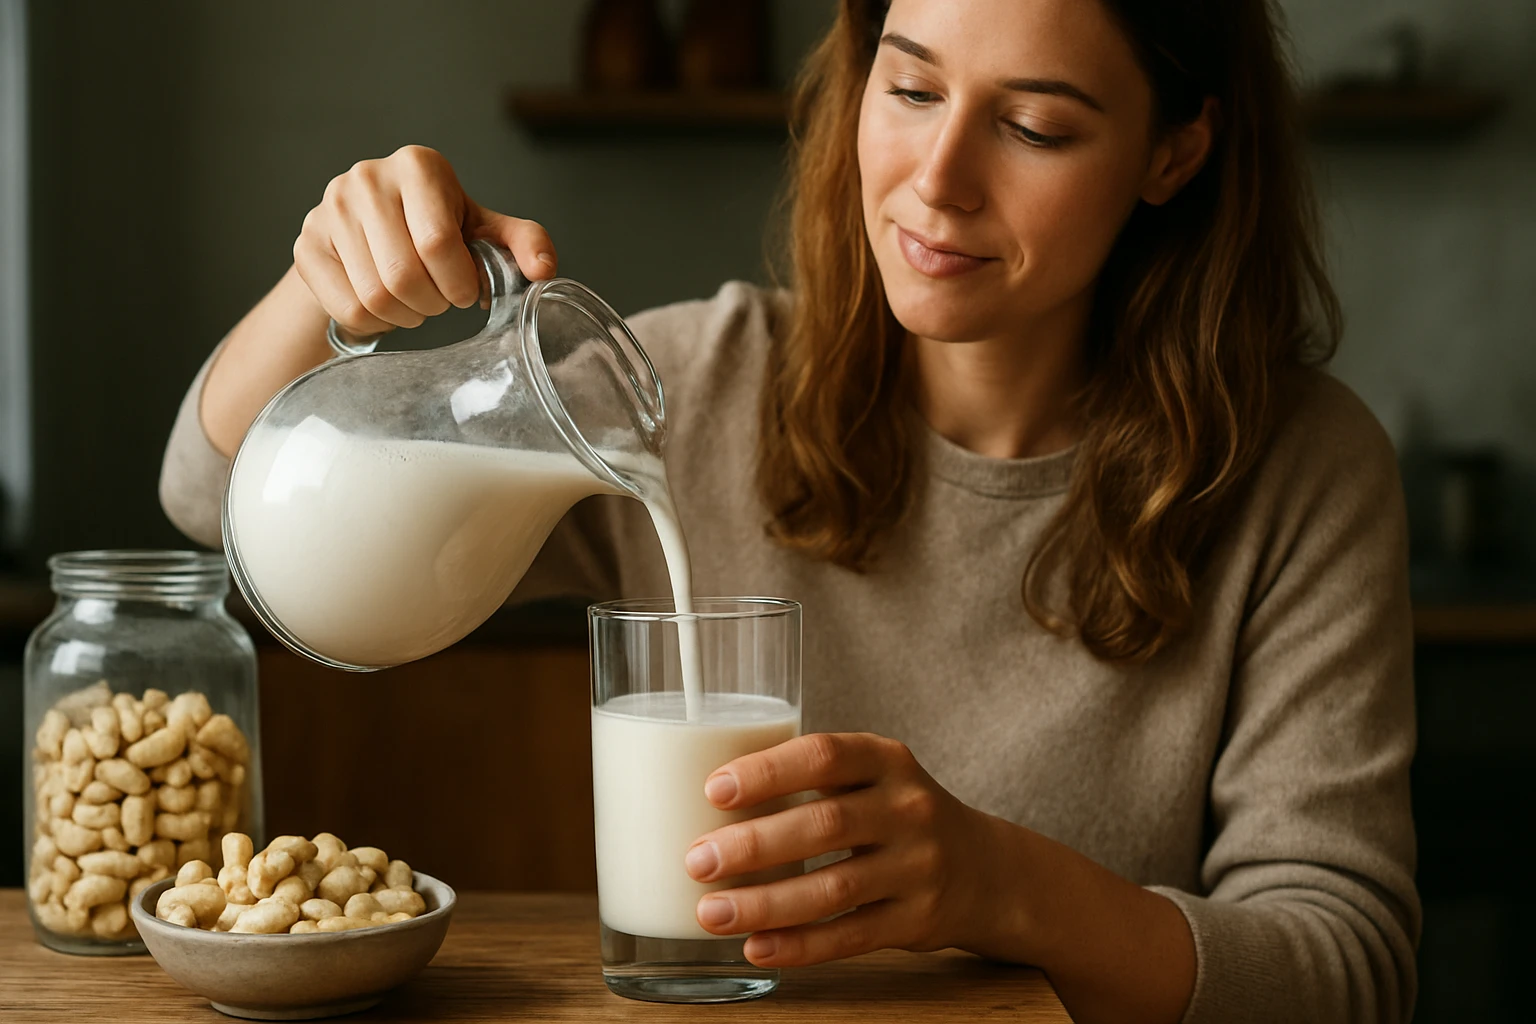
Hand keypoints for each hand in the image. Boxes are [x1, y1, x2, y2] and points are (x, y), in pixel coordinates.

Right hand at [292, 144, 556, 336]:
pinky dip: (376, 322)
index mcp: (418, 166)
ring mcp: (329, 210)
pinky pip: (348, 308)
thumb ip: (523, 242)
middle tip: (442, 299)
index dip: (459, 283)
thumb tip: (543, 270)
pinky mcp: (306, 245)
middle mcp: (366, 179)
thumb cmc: (437, 229)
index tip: (466, 290)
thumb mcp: (484, 230)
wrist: (372, 234)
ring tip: (418, 301)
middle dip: (434, 303)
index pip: (437, 243)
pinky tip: (388, 307)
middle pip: (404, 275)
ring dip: (407, 314)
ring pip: (375, 295)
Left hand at [684, 732, 1002, 966]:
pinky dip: (800, 946)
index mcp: (886, 760)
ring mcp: (919, 866)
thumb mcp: (872, 777)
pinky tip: (757, 947)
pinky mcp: (919, 919)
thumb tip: (705, 803)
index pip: (825, 755)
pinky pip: (851, 936)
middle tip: (697, 860)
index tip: (715, 790)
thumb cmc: (897, 815)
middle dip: (753, 845)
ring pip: (834, 889)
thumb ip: (812, 781)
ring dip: (765, 904)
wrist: (985, 869)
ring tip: (711, 913)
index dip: (768, 771)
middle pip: (823, 825)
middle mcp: (908, 808)